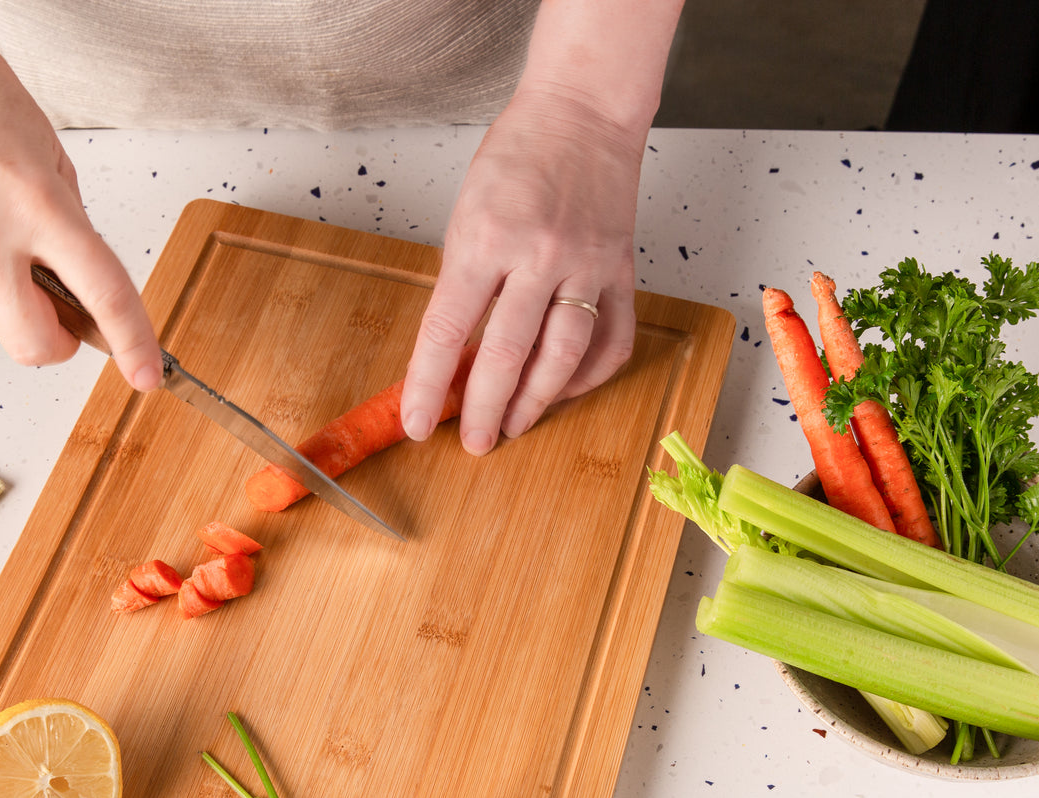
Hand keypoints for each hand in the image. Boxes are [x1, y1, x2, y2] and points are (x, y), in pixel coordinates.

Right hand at [0, 1, 162, 389]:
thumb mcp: (46, 148)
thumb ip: (67, 215)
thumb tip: (76, 268)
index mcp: (39, 207)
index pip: (103, 295)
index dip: (132, 344)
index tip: (146, 374)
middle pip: (34, 344)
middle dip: (56, 343)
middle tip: (62, 316)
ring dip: (4, 295)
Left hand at [400, 87, 644, 454]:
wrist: (583, 113)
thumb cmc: (517, 157)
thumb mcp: (467, 213)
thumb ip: (463, 283)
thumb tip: (453, 354)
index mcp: (486, 239)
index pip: (448, 332)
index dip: (429, 387)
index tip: (418, 423)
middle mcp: (539, 257)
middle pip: (507, 356)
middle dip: (485, 410)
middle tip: (474, 442)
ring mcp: (586, 267)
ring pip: (563, 358)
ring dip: (535, 403)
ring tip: (514, 426)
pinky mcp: (621, 272)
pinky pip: (611, 342)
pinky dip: (588, 376)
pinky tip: (564, 390)